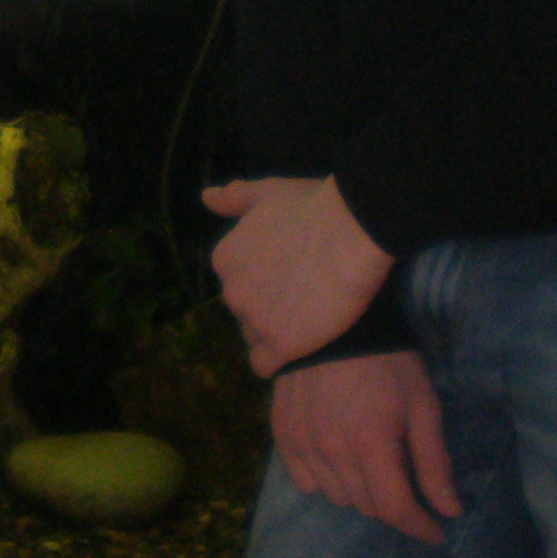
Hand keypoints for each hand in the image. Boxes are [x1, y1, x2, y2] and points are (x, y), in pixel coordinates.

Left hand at [204, 174, 394, 375]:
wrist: (350, 231)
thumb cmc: (312, 208)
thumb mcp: (266, 192)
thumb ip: (234, 198)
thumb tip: (206, 197)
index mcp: (225, 260)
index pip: (237, 285)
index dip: (264, 285)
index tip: (290, 279)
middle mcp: (232, 292)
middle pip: (245, 312)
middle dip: (268, 308)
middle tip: (303, 298)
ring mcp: (254, 320)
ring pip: (256, 338)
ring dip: (276, 332)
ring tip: (308, 323)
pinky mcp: (280, 345)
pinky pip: (265, 365)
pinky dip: (280, 361)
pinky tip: (299, 352)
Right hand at [271, 350, 462, 544]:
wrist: (332, 323)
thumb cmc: (387, 363)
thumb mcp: (423, 407)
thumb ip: (434, 463)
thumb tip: (449, 511)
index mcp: (372, 444)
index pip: (395, 509)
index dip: (419, 527)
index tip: (435, 531)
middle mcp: (332, 451)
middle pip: (367, 506)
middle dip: (393, 503)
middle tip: (405, 481)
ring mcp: (303, 443)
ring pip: (337, 496)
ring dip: (360, 491)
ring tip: (371, 464)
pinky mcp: (283, 434)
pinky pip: (305, 481)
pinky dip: (325, 479)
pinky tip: (338, 458)